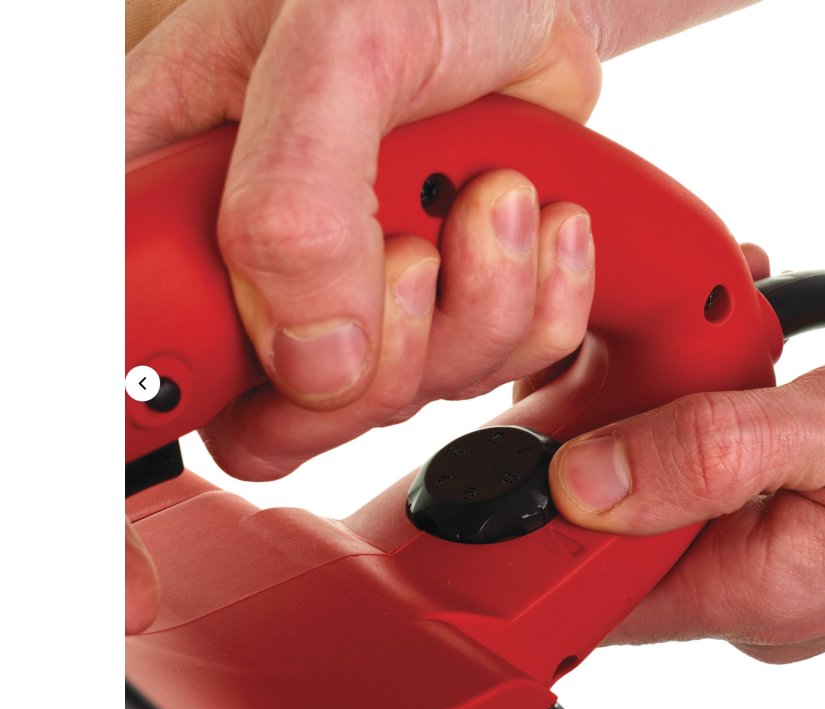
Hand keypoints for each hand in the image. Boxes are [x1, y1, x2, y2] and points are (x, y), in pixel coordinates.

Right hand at [127, 0, 601, 478]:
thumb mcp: (339, 47)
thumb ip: (296, 202)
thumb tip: (312, 362)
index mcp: (185, 190)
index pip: (150, 344)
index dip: (209, 381)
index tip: (288, 344)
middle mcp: (262, 262)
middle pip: (289, 415)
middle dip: (390, 349)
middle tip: (418, 248)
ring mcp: (356, 294)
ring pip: (403, 397)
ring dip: (481, 305)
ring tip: (500, 195)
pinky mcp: (441, 307)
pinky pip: (492, 368)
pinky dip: (539, 307)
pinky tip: (543, 222)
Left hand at [547, 253, 824, 661]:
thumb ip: (713, 455)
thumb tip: (587, 484)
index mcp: (760, 588)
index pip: (601, 592)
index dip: (543, 527)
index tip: (524, 444)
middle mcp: (752, 585)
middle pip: (617, 528)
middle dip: (599, 434)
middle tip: (614, 358)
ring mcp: (766, 550)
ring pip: (656, 486)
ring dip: (652, 406)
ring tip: (679, 339)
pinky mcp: (779, 514)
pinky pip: (704, 467)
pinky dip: (698, 405)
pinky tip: (721, 356)